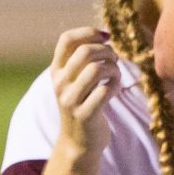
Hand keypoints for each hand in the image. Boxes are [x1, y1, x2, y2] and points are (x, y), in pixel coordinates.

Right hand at [49, 26, 119, 155]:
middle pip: (85, 52)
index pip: (66, 39)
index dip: (89, 32)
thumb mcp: (77, 80)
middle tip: (115, 59)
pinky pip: (104, 91)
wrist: (79, 142)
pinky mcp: (84, 115)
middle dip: (107, 51)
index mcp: (56, 70)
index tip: (106, 37)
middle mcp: (60, 83)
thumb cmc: (84, 105)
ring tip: (116, 75)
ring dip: (113, 68)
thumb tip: (104, 34)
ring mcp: (70, 100)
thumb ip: (84, 60)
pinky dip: (114, 86)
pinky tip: (114, 90)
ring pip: (96, 69)